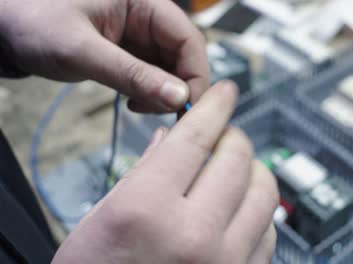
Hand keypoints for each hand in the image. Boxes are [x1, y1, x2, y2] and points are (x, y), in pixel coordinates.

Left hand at [0, 0, 209, 111]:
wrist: (6, 29)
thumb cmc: (35, 23)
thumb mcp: (82, 50)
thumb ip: (132, 74)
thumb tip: (178, 97)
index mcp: (143, 1)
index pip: (188, 38)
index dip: (195, 74)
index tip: (189, 107)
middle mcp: (146, 16)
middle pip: (183, 55)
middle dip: (178, 87)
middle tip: (162, 112)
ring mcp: (138, 34)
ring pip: (170, 67)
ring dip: (164, 92)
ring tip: (140, 106)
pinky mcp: (129, 50)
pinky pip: (152, 73)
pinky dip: (149, 92)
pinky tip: (134, 101)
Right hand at [52, 81, 278, 263]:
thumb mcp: (101, 219)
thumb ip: (144, 172)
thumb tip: (174, 139)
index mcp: (146, 211)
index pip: (196, 138)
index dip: (213, 106)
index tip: (224, 92)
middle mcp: (193, 236)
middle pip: (238, 158)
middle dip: (232, 137)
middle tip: (222, 135)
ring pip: (265, 191)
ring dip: (251, 171)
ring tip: (232, 172)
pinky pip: (269, 231)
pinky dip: (257, 211)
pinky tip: (238, 212)